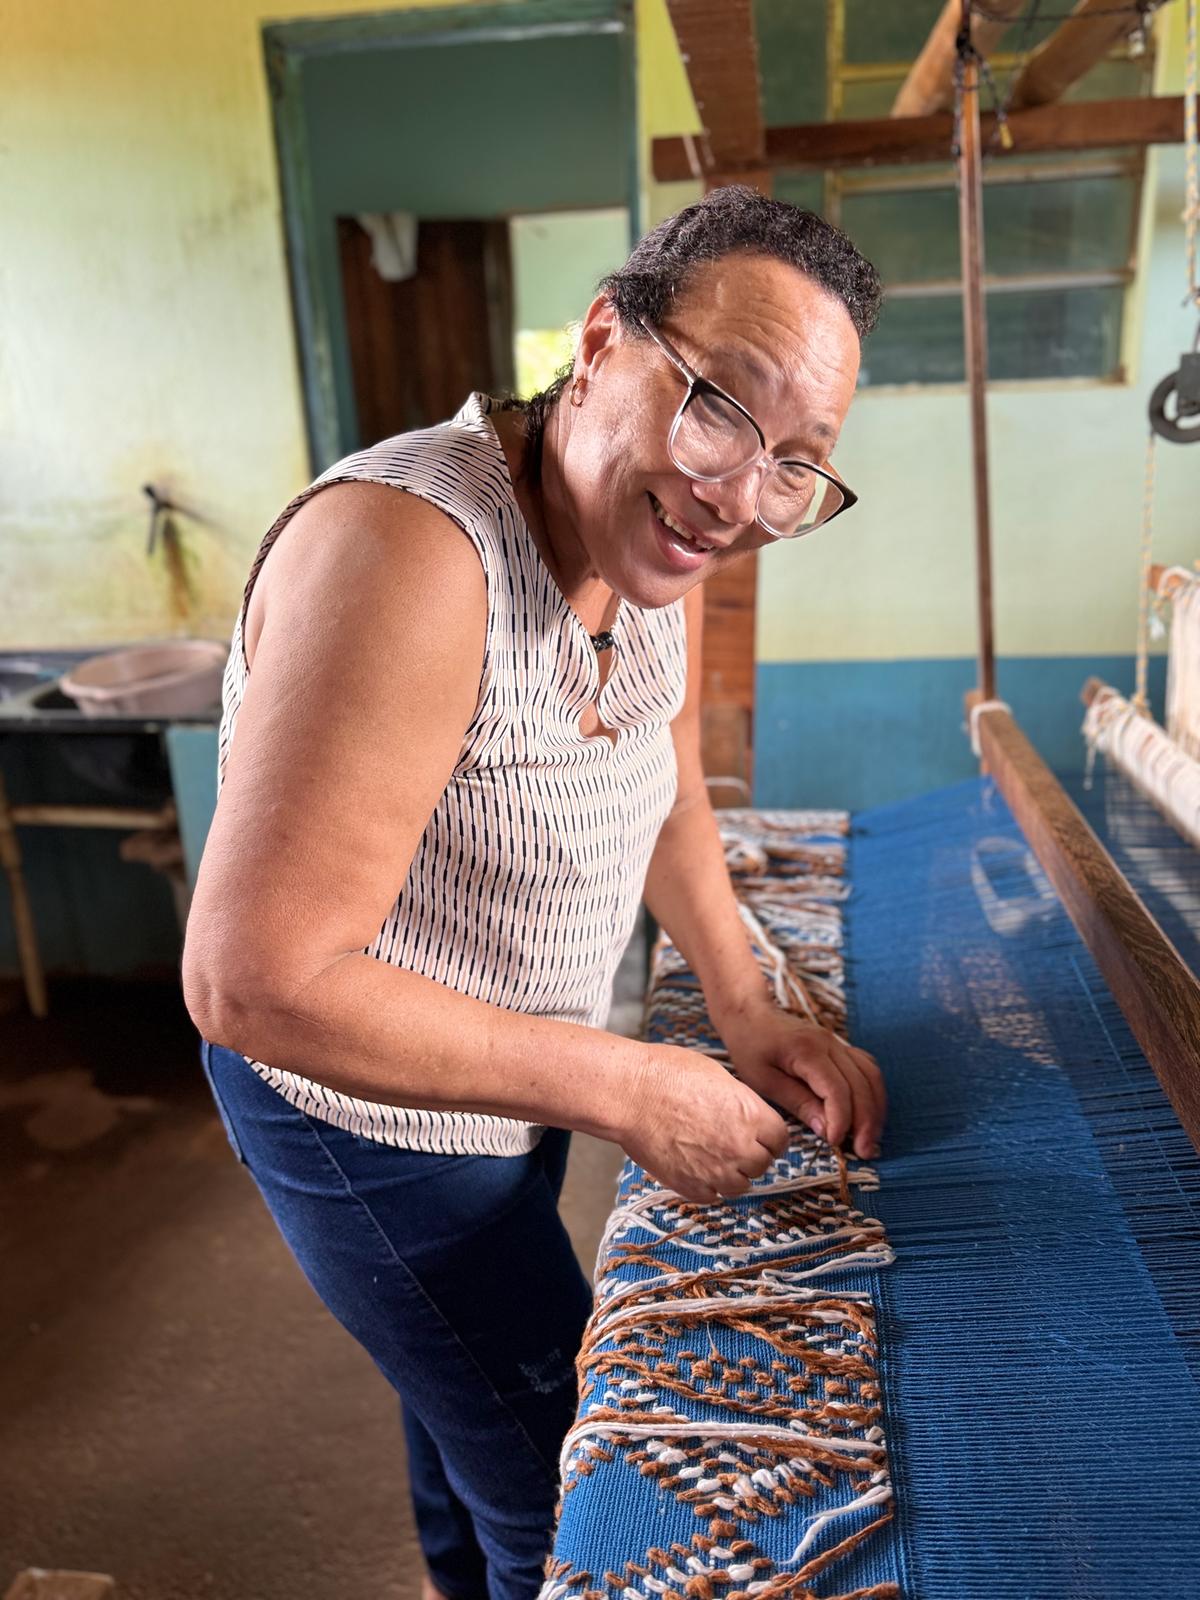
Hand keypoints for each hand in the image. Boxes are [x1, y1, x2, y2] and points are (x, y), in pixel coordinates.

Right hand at [619, 1044, 789, 1202]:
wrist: (630, 1094)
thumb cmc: (668, 1075)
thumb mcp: (718, 1077)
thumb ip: (741, 1103)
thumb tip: (748, 1117)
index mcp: (752, 1116)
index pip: (781, 1141)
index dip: (770, 1137)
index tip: (761, 1136)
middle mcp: (740, 1148)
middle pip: (763, 1164)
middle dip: (751, 1155)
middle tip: (732, 1143)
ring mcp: (716, 1172)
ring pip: (740, 1185)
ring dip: (732, 1174)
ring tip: (712, 1156)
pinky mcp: (692, 1187)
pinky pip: (713, 1196)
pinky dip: (708, 1185)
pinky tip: (695, 1166)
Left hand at [718, 1000, 885, 1160]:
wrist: (751, 1016)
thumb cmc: (751, 1048)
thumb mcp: (764, 1081)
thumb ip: (798, 1103)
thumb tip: (827, 1130)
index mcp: (807, 1051)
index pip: (837, 1089)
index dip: (841, 1119)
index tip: (834, 1143)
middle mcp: (830, 1044)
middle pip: (861, 1084)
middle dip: (866, 1122)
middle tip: (863, 1152)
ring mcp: (838, 1043)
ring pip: (870, 1076)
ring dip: (875, 1110)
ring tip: (869, 1139)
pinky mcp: (841, 1047)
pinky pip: (867, 1069)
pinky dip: (872, 1093)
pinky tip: (869, 1114)